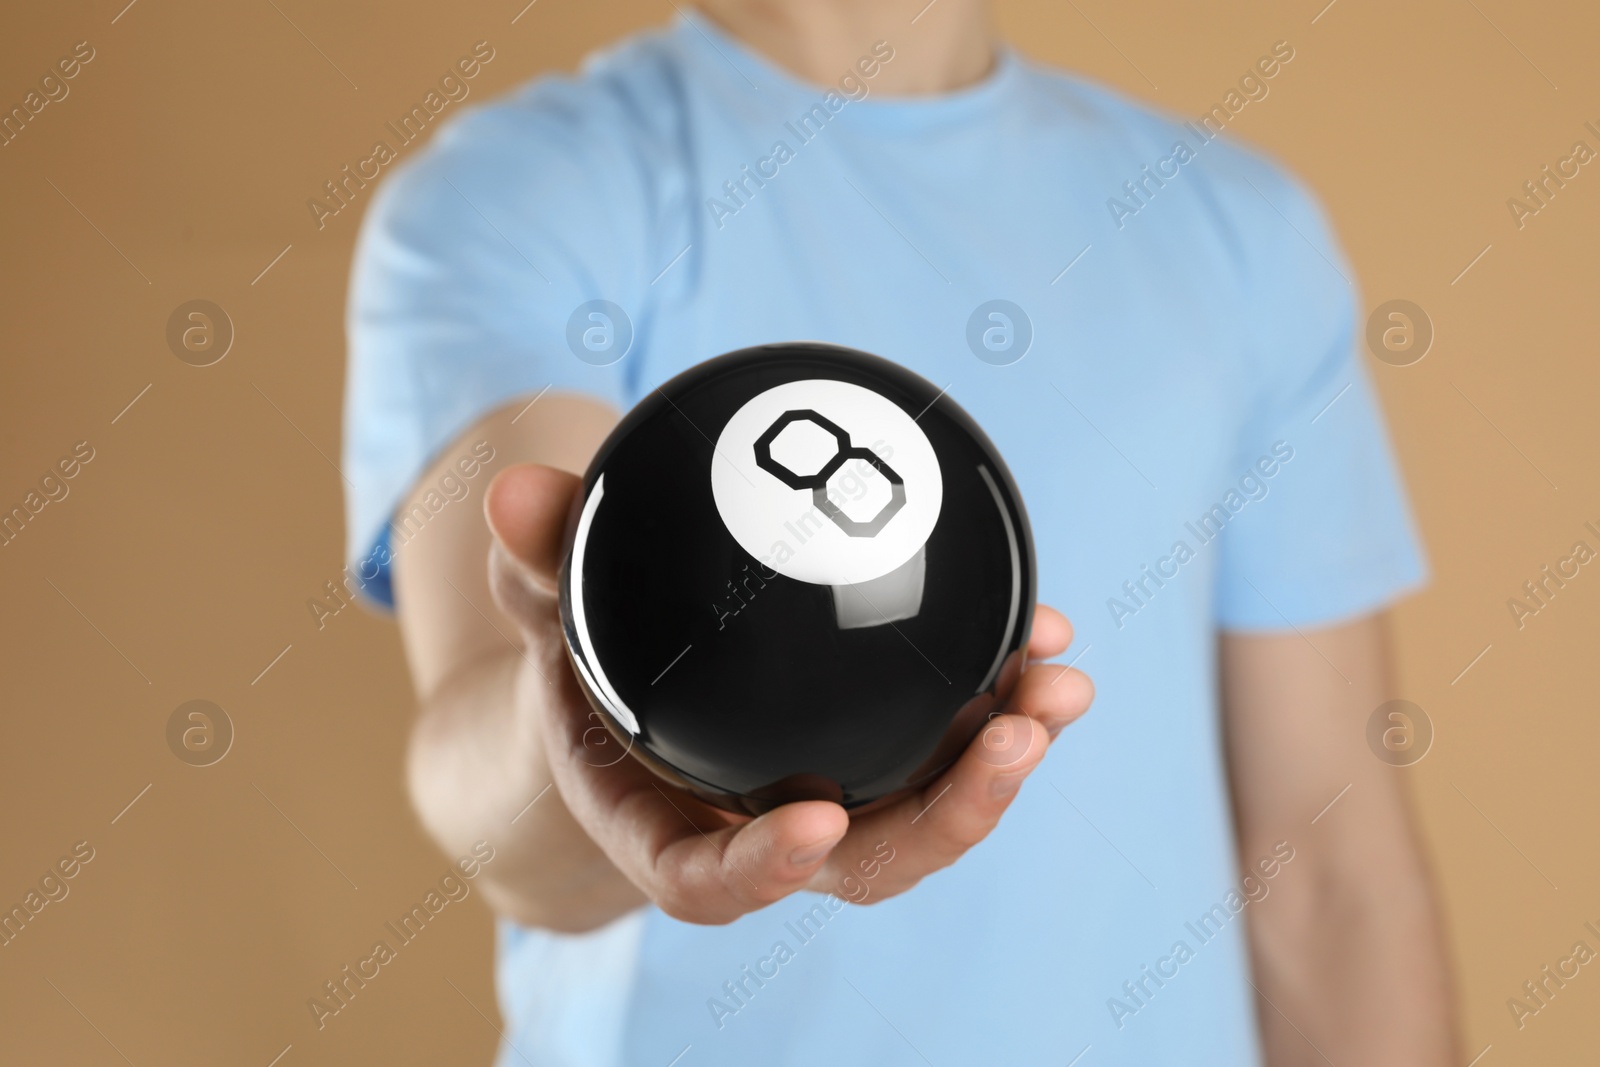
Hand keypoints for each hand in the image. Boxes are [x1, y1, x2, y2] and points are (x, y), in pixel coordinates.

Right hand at [484, 463, 1093, 924]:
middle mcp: (763, 831)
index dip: (762, 865)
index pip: (708, 878)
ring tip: (1061, 683)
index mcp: (665, 828)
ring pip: (930, 812)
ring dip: (1005, 759)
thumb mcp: (552, 612)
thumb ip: (540, 566)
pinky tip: (1046, 637)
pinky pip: (952, 746)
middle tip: (1018, 731)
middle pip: (865, 860)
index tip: (815, 820)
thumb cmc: (586, 666)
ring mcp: (834, 799)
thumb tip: (510, 493)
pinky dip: (1003, 702)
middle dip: (951, 812)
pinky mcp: (882, 758)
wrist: (630, 700)